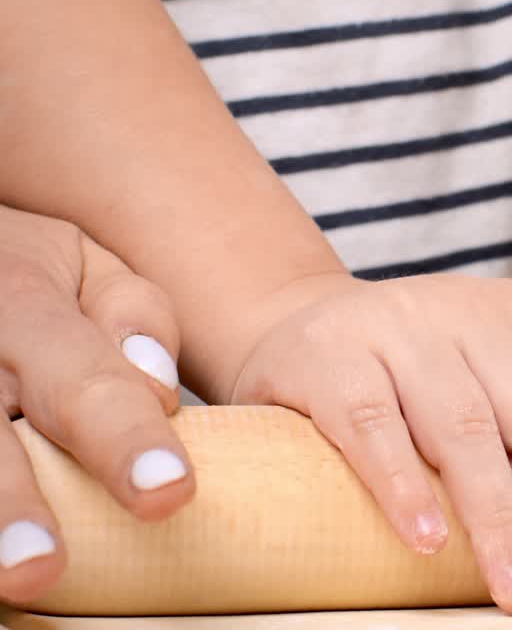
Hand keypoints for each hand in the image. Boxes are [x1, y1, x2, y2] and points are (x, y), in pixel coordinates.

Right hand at [0, 207, 186, 603]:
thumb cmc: (20, 275)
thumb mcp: (80, 263)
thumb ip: (130, 313)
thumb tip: (158, 384)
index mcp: (25, 306)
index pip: (86, 380)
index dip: (125, 441)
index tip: (168, 493)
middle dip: (16, 501)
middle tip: (43, 566)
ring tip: (14, 578)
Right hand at [228, 274, 511, 613]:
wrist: (298, 325)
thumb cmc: (415, 363)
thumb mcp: (495, 351)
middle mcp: (462, 311)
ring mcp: (393, 329)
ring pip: (461, 427)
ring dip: (496, 518)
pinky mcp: (327, 359)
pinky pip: (371, 426)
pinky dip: (404, 486)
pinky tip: (431, 544)